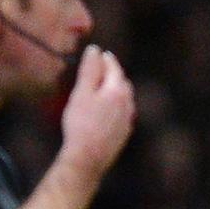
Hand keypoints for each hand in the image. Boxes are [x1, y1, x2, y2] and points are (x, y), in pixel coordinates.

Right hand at [59, 45, 135, 181]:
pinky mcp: (124, 134)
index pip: (114, 68)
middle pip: (122, 82)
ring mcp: (127, 120)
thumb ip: (90, 70)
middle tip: (103, 68)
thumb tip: (95, 50)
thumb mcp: (82, 93)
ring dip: (116, 90)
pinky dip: (116, 106)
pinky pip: (123, 114)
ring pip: (125, 99)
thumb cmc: (81, 124)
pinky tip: (109, 111)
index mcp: (117, 90)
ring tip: (106, 88)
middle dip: (113, 73)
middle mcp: (127, 104)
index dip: (107, 59)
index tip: (102, 53)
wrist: (88, 158)